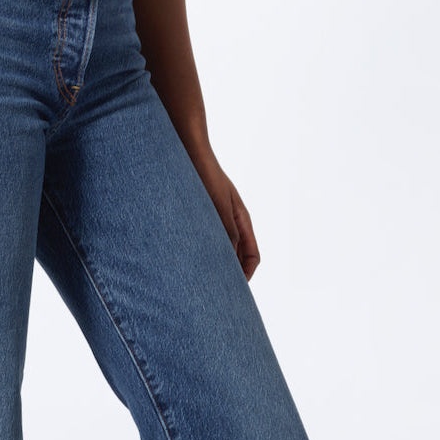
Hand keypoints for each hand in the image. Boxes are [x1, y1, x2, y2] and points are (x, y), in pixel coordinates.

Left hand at [188, 147, 261, 280]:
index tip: (234, 289)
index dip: (246, 274)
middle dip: (230, 271)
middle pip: (237, 254)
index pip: (252, 255)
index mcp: (242, 219)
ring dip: (213, 260)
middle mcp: (231, 219)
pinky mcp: (200, 212)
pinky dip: (200, 248)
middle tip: (216, 289)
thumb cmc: (205, 175)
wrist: (189, 149)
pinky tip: (186, 254)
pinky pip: (205, 236)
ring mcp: (216, 215)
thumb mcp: (219, 207)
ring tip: (199, 275)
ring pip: (220, 246)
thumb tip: (230, 262)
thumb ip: (227, 233)